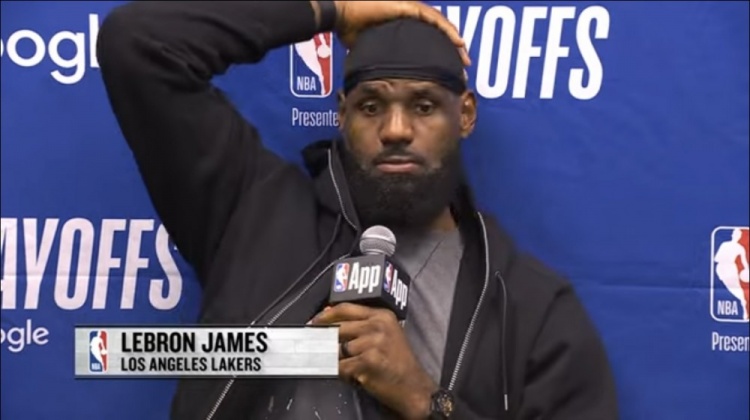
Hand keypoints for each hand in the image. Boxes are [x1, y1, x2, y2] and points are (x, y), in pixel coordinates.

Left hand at [311, 303, 437, 418]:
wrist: (413, 386)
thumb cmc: (398, 361)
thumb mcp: (386, 333)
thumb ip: (362, 323)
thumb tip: (329, 315)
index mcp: (381, 315)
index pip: (345, 308)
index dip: (325, 315)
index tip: (313, 322)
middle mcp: (377, 325)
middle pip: (337, 328)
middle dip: (326, 340)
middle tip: (321, 348)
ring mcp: (372, 342)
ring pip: (338, 350)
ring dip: (340, 361)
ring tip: (354, 367)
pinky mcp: (367, 361)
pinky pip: (341, 367)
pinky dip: (344, 374)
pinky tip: (357, 376)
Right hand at [332, 1, 470, 65]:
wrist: (340, 14)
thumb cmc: (350, 29)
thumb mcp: (371, 52)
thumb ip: (380, 63)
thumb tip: (381, 83)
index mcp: (403, 28)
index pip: (428, 42)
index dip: (440, 56)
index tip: (448, 73)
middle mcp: (410, 18)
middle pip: (439, 35)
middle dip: (453, 52)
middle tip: (463, 68)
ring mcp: (411, 10)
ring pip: (441, 27)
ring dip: (455, 43)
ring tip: (465, 57)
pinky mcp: (409, 7)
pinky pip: (435, 20)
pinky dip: (448, 31)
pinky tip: (459, 42)